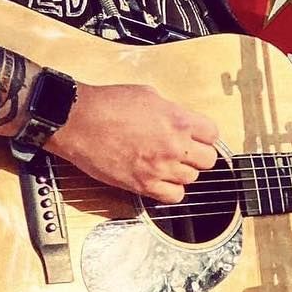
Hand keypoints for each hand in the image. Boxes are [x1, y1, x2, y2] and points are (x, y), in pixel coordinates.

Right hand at [48, 81, 220, 202]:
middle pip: (208, 160)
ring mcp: (160, 168)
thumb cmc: (106, 104)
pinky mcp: (143, 185)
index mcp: (178, 120)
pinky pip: (174, 196)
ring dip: (182, 172)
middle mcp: (174, 146)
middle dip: (197, 155)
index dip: (204, 136)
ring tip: (167, 164)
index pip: (212, 134)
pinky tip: (160, 180)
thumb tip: (178, 119)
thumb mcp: (147, 95)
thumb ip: (170, 110)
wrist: (78, 121)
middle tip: (184, 151)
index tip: (197, 137)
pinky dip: (170, 190)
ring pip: (191, 179)